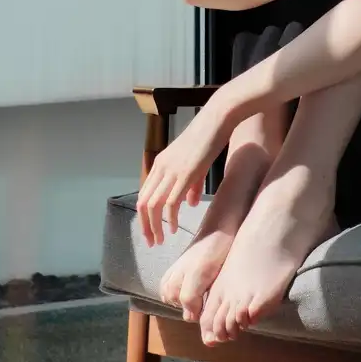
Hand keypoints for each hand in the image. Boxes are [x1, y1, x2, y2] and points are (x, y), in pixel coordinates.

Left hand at [136, 96, 233, 246]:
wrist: (217, 119)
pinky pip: (170, 202)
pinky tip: (173, 229)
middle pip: (143, 203)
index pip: (144, 194)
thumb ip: (191, 184)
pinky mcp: (184, 174)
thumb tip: (190, 203)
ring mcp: (171, 170)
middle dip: (145, 226)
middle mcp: (161, 167)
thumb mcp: (196, 164)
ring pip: (153, 205)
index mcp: (160, 163)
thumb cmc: (208, 139)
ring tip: (161, 240)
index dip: (144, 216)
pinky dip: (169, 219)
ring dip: (155, 226)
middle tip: (153, 242)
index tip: (151, 231)